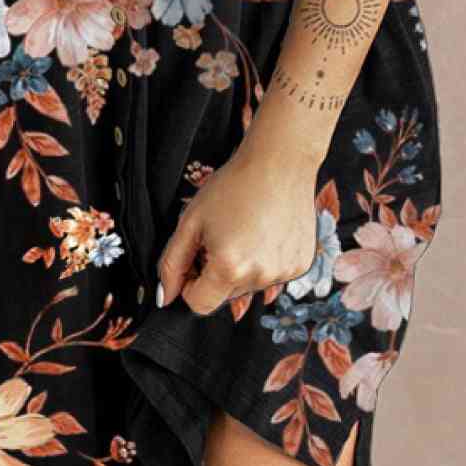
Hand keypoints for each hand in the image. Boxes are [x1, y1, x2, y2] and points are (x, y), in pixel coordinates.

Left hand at [157, 121, 319, 315]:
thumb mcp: (191, 221)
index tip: (195, 257)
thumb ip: (172, 263)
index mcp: (229, 268)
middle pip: (224, 295)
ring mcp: (284, 273)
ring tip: (245, 229)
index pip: (199, 304)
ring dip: (241, 267)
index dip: (189, 283)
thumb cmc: (232, 185)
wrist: (279, 162)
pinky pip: (272, 274)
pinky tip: (266, 231)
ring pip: (249, 285)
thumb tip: (165, 297)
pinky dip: (264, 259)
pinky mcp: (300, 265)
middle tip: (221, 234)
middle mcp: (260, 277)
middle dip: (216, 272)